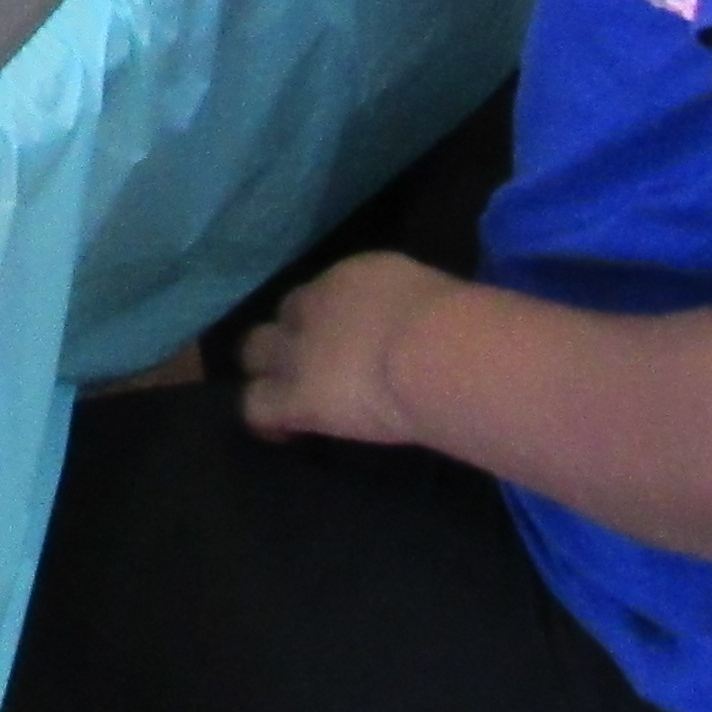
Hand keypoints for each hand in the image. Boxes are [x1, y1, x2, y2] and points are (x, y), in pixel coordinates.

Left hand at [240, 251, 464, 447]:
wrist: (434, 351)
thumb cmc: (457, 323)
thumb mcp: (431, 297)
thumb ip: (410, 306)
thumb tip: (417, 324)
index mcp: (356, 276)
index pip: (326, 291)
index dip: (328, 317)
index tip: (344, 338)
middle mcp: (316, 305)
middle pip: (282, 317)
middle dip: (288, 337)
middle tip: (308, 367)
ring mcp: (297, 351)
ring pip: (254, 354)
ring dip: (268, 372)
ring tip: (286, 399)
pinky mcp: (292, 396)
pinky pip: (255, 407)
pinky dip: (266, 420)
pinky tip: (285, 434)